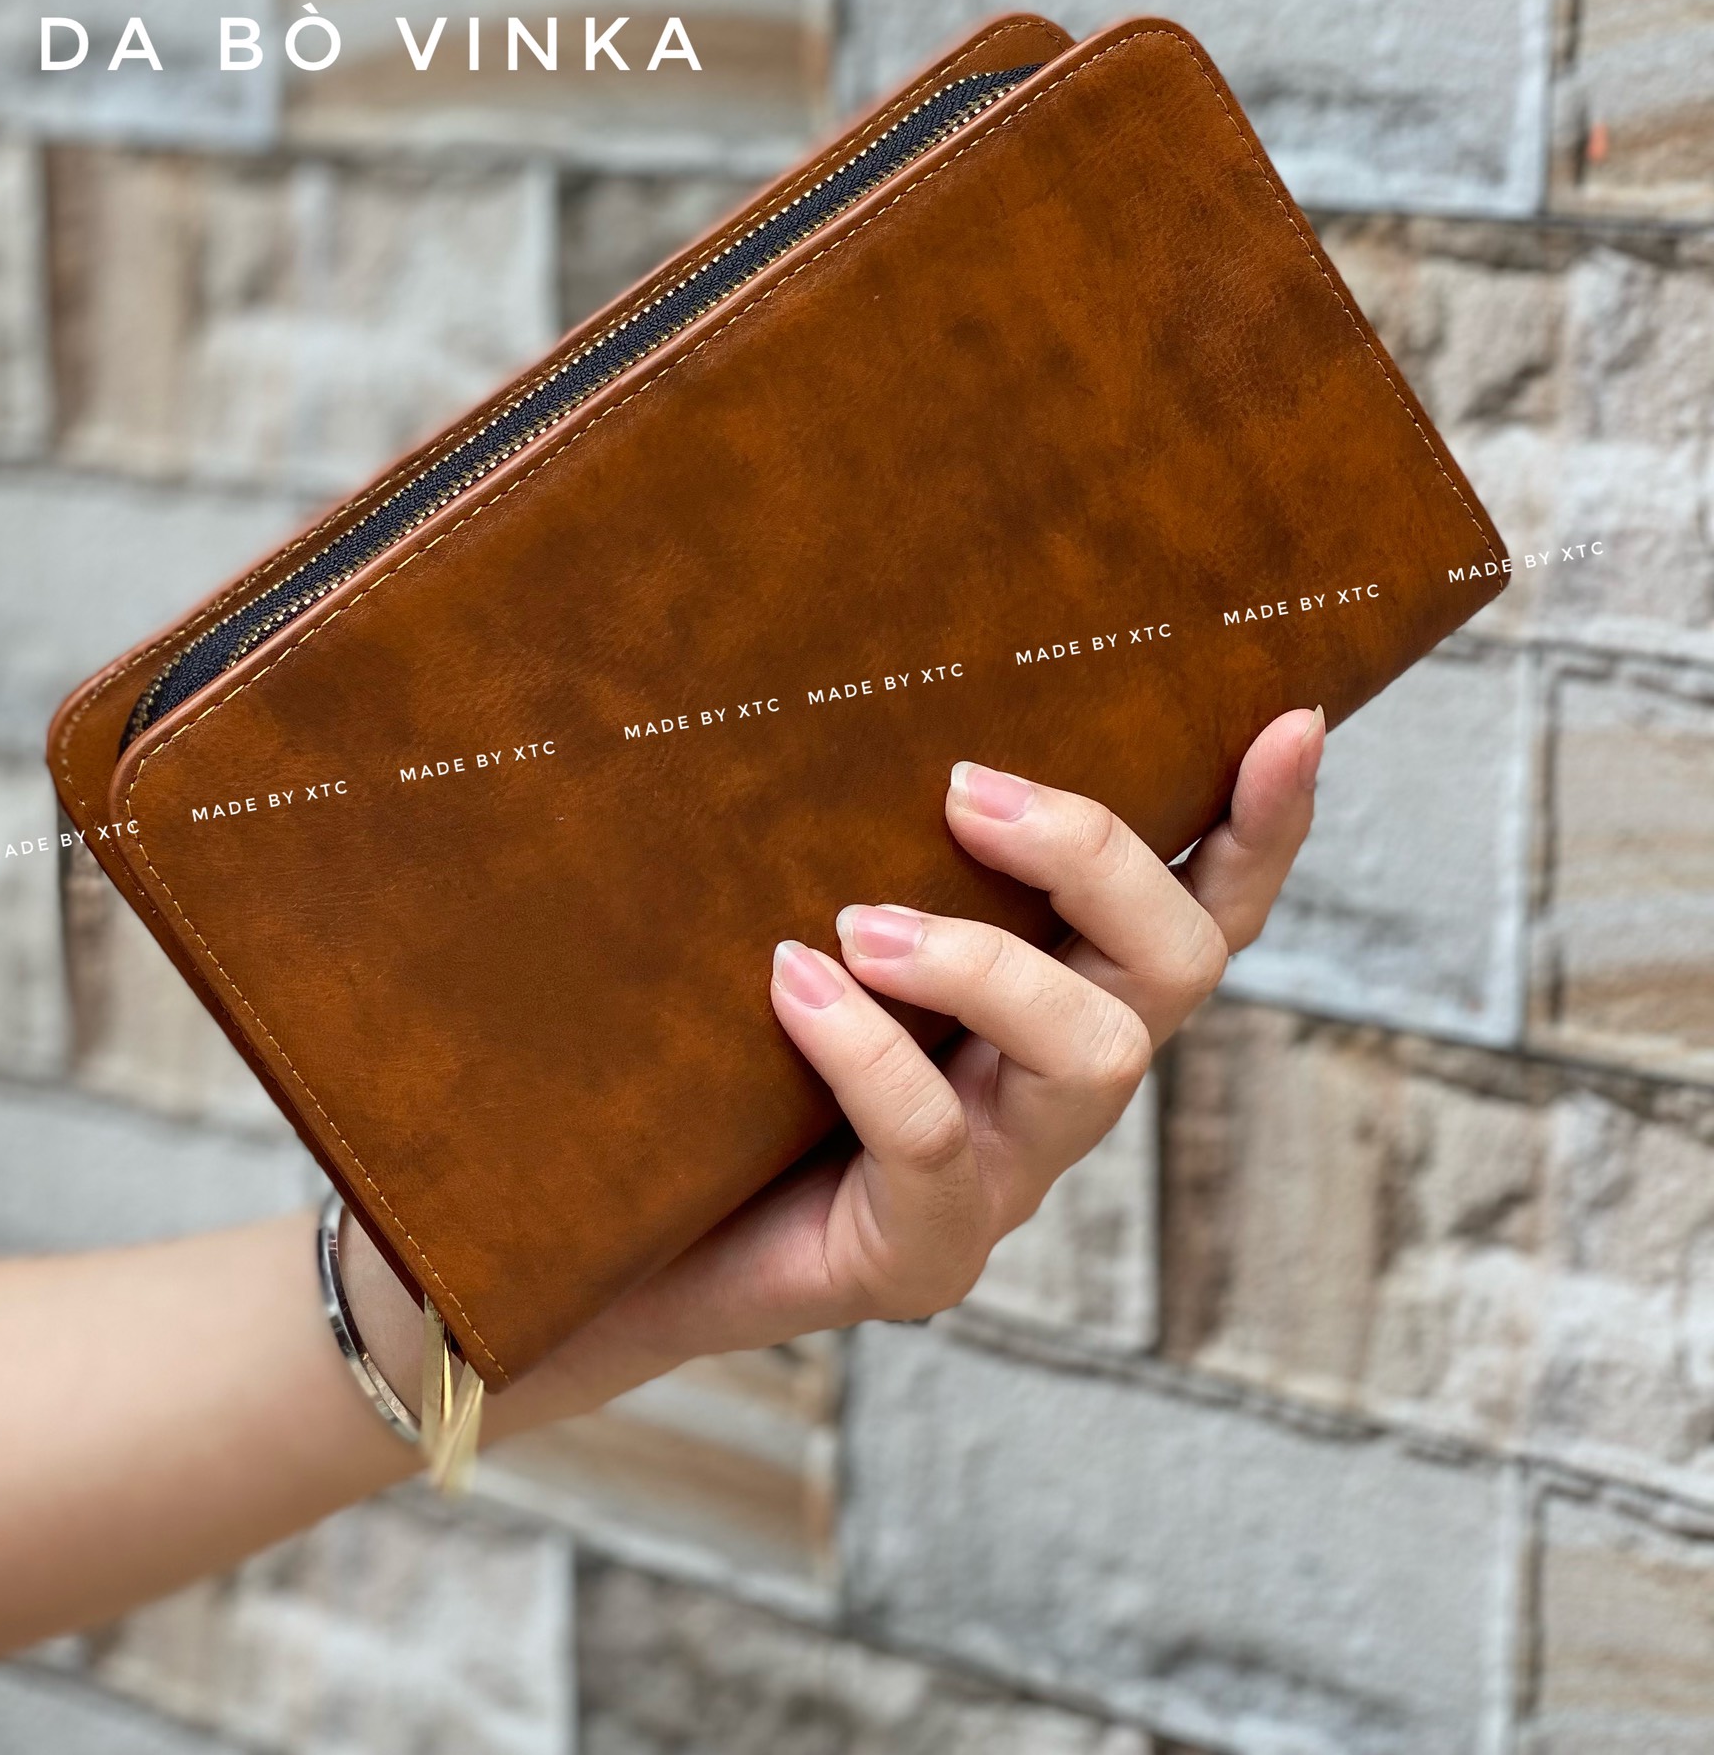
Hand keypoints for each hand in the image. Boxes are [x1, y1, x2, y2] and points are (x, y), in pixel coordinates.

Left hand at [480, 706, 1322, 1430]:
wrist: (620, 1236)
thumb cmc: (719, 1052)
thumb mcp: (810, 925)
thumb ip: (859, 834)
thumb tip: (838, 657)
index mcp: (1058, 993)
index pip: (1203, 907)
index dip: (1264, 826)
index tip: (1289, 718)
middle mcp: (1058, 1085)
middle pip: (1182, 963)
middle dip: (1096, 858)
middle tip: (963, 790)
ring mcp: (1006, 1179)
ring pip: (1097, 1057)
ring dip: (986, 961)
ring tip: (858, 924)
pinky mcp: (921, 1253)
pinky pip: (939, 1143)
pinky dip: (869, 1051)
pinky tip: (791, 984)